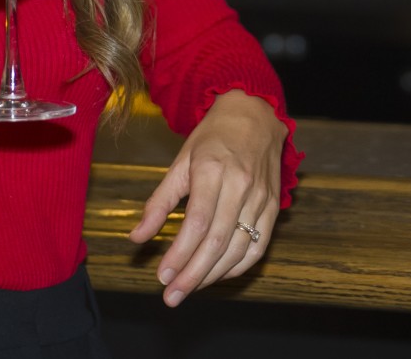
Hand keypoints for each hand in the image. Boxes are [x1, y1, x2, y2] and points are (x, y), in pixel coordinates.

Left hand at [129, 90, 286, 306]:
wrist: (255, 114)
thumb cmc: (213, 137)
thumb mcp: (181, 162)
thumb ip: (159, 202)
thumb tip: (137, 237)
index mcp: (213, 170)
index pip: (196, 224)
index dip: (179, 255)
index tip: (162, 276)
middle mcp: (240, 185)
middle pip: (217, 242)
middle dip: (192, 275)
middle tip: (172, 296)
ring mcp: (261, 197)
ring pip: (238, 249)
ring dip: (212, 275)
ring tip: (190, 289)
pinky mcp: (274, 206)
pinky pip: (259, 246)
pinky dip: (238, 267)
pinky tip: (218, 275)